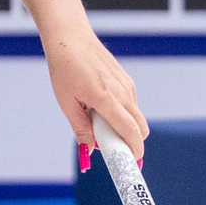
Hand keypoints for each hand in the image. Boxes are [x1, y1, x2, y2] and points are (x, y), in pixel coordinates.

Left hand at [45, 25, 147, 165]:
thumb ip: (81, 129)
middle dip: (131, 143)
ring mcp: (126, 84)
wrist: (70, 39)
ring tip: (97, 121)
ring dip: (123, 127)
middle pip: (141, 128)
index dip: (134, 151)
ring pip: (136, 116)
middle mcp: (122, 91)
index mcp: (106, 98)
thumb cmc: (65, 69)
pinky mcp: (126, 80)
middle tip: (113, 150)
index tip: (131, 166)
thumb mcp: (67, 103)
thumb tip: (89, 151)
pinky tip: (100, 107)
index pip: (130, 131)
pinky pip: (130, 104)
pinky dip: (121, 113)